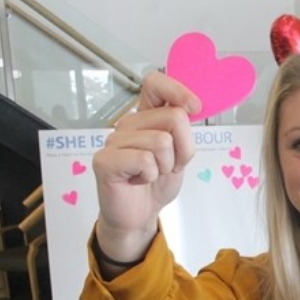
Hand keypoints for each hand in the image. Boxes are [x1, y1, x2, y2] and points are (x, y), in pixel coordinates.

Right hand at [92, 72, 200, 261]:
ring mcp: (113, 141)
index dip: (178, 90)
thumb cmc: (157, 183)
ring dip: (166, 166)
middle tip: (169, 166)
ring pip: (162, 142)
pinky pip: (144, 160)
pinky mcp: (105, 161)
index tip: (195, 108)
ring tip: (151, 175)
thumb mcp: (180, 154)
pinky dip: (150, 175)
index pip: (155, 83)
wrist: (138, 216)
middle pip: (173, 117)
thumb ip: (182, 130)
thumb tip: (192, 106)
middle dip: (183, 149)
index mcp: (146, 117)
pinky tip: (137, 181)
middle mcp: (128, 124)